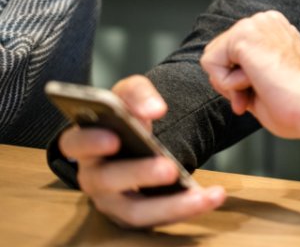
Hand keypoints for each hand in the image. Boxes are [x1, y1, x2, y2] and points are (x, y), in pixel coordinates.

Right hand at [58, 75, 225, 227]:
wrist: (140, 139)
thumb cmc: (126, 117)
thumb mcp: (129, 95)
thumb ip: (138, 93)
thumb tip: (154, 109)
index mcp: (85, 143)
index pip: (74, 144)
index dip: (90, 142)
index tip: (114, 138)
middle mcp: (94, 176)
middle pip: (107, 181)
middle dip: (139, 174)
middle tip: (168, 168)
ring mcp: (113, 201)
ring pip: (136, 211)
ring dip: (171, 205)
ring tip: (201, 196)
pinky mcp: (136, 215)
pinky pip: (160, 218)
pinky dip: (187, 209)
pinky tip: (212, 197)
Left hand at [200, 11, 299, 143]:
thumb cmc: (298, 101)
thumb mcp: (266, 81)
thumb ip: (244, 73)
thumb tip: (219, 77)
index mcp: (275, 29)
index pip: (234, 53)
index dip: (240, 80)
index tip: (261, 91)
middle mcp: (266, 21)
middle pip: (220, 54)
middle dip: (231, 82)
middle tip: (253, 95)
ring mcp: (255, 24)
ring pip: (213, 58)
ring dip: (232, 83)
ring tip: (260, 86)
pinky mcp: (242, 34)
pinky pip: (210, 63)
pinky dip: (227, 83)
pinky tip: (255, 81)